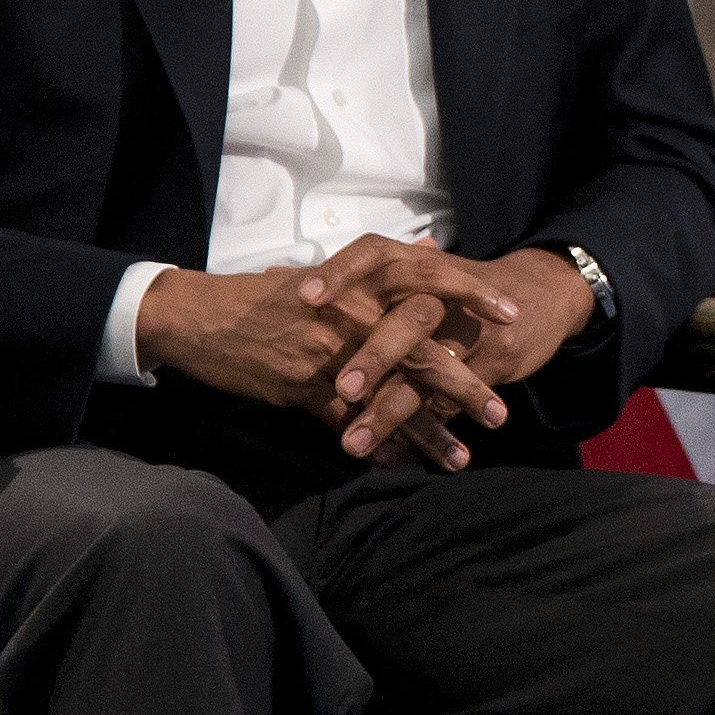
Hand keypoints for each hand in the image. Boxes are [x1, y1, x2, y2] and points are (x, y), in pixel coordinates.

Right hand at [135, 242, 578, 469]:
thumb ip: (384, 268)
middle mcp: (350, 315)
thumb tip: (432, 248)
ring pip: (391, 395)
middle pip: (422, 349)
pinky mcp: (304, 389)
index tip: (513, 316)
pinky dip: (380, 445)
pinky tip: (404, 465)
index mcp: (359, 282)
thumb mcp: (327, 274)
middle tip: (500, 412)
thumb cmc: (269, 297)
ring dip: (430, 431)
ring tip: (462, 458)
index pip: (427, 280)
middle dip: (466, 384)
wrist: (201, 318)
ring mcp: (329, 354)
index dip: (472, 296)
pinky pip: (351, 423)